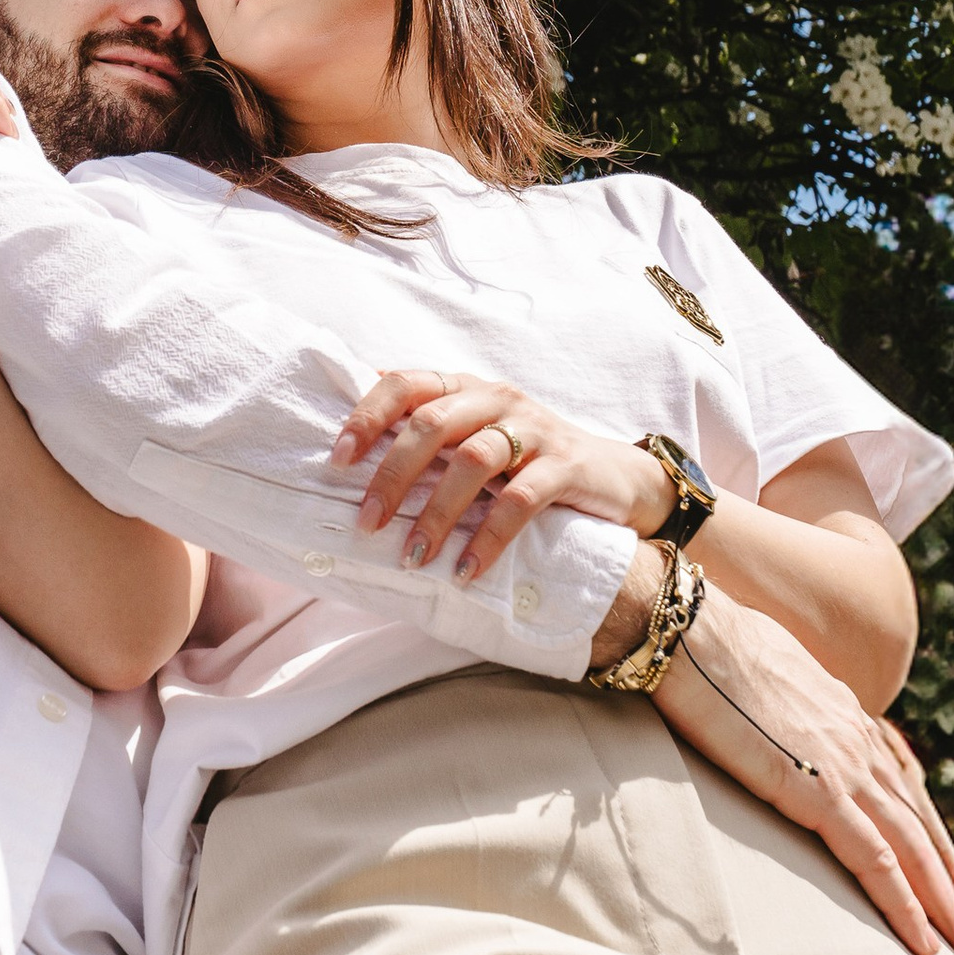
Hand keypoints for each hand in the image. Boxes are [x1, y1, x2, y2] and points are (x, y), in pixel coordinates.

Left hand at [332, 368, 667, 579]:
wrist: (615, 477)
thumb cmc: (527, 459)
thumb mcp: (476, 436)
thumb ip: (428, 432)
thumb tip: (352, 439)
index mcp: (465, 388)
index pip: (406, 384)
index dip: (368, 415)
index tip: (338, 458)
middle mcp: (496, 399)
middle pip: (432, 424)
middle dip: (392, 475)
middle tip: (367, 523)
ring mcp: (534, 429)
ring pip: (473, 461)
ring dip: (437, 513)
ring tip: (412, 557)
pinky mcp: (566, 466)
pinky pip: (520, 500)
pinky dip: (488, 538)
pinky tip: (465, 571)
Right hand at [648, 587, 953, 954]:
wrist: (689, 631)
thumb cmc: (705, 647)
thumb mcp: (761, 676)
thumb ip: (781, 704)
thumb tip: (769, 716)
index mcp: (844, 715)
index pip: (900, 786)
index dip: (924, 834)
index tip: (938, 874)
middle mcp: (858, 740)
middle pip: (921, 823)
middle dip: (949, 881)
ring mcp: (844, 765)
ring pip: (913, 848)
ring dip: (942, 903)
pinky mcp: (819, 790)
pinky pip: (877, 861)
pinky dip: (905, 905)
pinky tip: (920, 943)